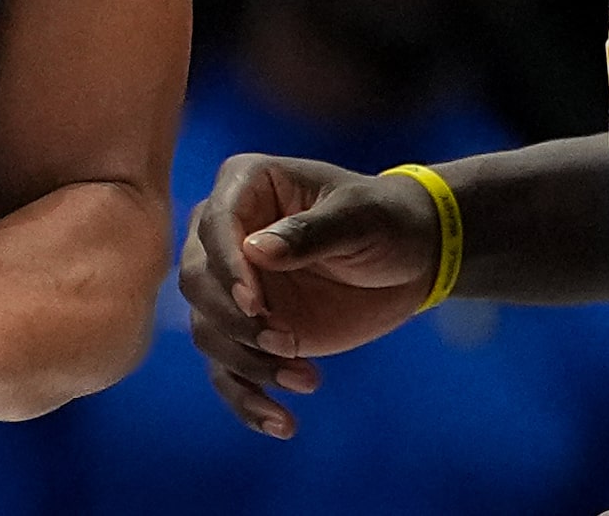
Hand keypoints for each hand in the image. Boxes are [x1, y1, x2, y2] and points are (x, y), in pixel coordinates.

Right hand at [177, 153, 442, 437]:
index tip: (255, 305)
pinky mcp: (248, 331)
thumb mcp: (360, 218)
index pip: (215, 225)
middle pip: (197, 282)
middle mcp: (226, 234)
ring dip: (248, 364)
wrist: (411, 258)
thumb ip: (311, 232)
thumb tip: (255, 250)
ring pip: (209, 331)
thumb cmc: (386, 219)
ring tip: (307, 379)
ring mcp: (234, 285)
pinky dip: (248, 401)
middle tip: (286, 343)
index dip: (228, 268)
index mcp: (246, 186)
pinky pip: (228, 371)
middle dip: (234, 322)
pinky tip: (282, 423)